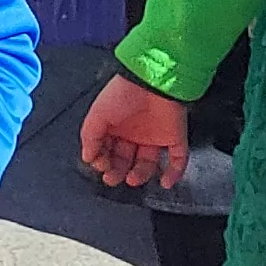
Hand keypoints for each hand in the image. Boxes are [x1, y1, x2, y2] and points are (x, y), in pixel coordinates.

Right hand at [79, 73, 188, 189]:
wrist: (153, 82)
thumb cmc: (124, 93)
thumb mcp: (97, 114)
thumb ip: (90, 137)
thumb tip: (88, 157)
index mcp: (115, 126)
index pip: (107, 150)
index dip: (102, 160)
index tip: (101, 164)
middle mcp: (134, 133)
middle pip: (125, 160)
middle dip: (117, 171)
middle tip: (113, 177)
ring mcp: (155, 136)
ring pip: (148, 164)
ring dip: (140, 175)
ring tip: (132, 179)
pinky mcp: (174, 137)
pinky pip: (177, 159)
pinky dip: (174, 174)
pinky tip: (165, 183)